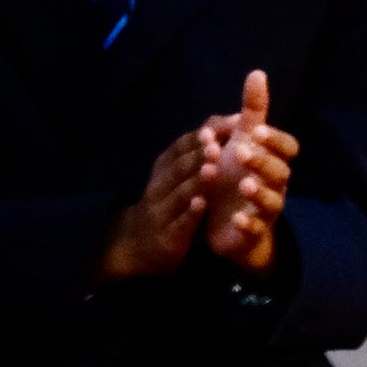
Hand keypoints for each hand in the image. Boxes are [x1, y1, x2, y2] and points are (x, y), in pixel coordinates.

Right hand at [98, 126, 215, 281]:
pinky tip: (202, 203)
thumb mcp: (177, 174)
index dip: (203, 135)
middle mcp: (159, 185)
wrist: (139, 243)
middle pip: (179, 166)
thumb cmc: (168, 202)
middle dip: (197, 154)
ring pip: (178, 193)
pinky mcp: (168, 236)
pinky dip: (190, 213)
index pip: (182, 145)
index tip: (227, 123)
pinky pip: (180, 222)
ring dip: (195, 180)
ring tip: (212, 169)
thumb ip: (197, 151)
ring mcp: (161, 211)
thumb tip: (223, 122)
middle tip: (216, 143)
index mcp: (164, 166)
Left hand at [198, 71, 298, 276]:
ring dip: (259, 192)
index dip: (275, 140)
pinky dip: (247, 223)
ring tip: (243, 185)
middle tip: (240, 152)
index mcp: (273, 161)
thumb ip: (252, 111)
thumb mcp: (241, 141)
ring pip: (273, 201)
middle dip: (262, 161)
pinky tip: (235, 217)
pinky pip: (256, 229)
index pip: (288, 148)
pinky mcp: (253, 232)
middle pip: (280, 172)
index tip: (257, 131)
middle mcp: (275, 185)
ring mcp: (266, 210)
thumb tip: (257, 73)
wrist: (226, 223)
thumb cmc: (235, 176)